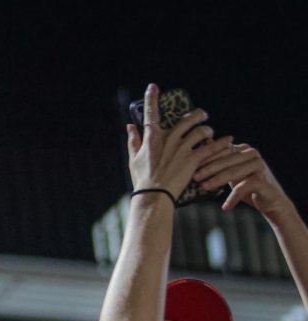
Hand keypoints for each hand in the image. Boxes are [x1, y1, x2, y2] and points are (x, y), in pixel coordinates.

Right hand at [127, 84, 231, 199]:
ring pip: (201, 131)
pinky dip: (221, 143)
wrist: (153, 196)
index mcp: (152, 138)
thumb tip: (129, 126)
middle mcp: (168, 139)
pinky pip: (211, 147)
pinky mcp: (193, 159)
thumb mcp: (134, 159)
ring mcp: (181, 149)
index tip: (153, 87)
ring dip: (208, 130)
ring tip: (210, 133)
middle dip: (198, 115)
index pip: (151, 113)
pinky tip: (228, 141)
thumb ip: (133, 140)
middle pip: (188, 119)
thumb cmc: (142, 179)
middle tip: (203, 116)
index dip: (152, 98)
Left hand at [194, 143, 293, 216]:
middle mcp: (252, 154)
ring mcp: (259, 165)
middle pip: (226, 160)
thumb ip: (220, 158)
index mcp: (243, 149)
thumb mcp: (231, 171)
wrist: (269, 200)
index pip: (221, 151)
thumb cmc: (245, 185)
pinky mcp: (263, 179)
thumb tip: (205, 142)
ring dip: (216, 181)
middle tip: (194, 178)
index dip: (205, 159)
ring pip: (233, 172)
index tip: (190, 167)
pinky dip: (233, 198)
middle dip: (208, 169)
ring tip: (203, 188)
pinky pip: (243, 187)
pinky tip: (225, 207)